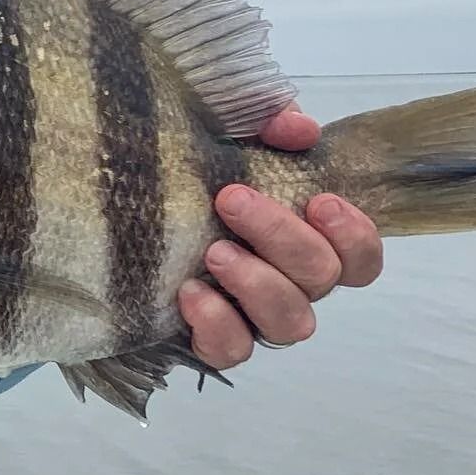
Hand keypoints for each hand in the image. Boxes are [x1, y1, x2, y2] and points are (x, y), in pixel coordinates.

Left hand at [178, 105, 383, 369]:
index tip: (319, 201)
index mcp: (305, 240)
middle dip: (282, 237)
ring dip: (257, 284)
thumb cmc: (191, 170)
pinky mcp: (210, 339)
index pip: (360, 259)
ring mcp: (253, 316)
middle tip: (230, 199)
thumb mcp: (228, 131)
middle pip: (320, 278)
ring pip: (289, 323)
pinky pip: (231, 351)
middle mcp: (289, 283)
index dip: (355, 236)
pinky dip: (217, 325)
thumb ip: (269, 123)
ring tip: (214, 252)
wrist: (115, 207)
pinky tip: (189, 292)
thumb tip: (299, 128)